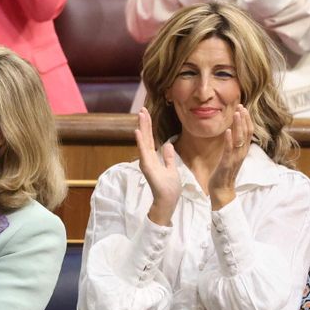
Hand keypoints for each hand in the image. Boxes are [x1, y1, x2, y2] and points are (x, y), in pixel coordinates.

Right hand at [134, 107, 180, 225]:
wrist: (168, 201)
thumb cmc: (170, 188)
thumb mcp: (172, 169)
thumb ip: (168, 157)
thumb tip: (168, 145)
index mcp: (154, 158)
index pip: (151, 139)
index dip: (148, 127)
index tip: (146, 114)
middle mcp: (148, 158)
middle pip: (146, 137)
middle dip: (144, 123)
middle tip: (142, 109)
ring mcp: (146, 162)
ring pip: (144, 142)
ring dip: (142, 128)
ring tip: (140, 115)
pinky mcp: (147, 167)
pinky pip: (144, 152)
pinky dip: (140, 142)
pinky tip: (137, 132)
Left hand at [208, 105, 251, 208]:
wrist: (222, 190)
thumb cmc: (225, 172)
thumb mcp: (231, 156)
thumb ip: (234, 145)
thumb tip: (233, 132)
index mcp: (242, 151)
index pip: (248, 133)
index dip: (247, 120)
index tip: (243, 108)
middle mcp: (241, 154)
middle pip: (246, 134)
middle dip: (244, 119)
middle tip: (240, 106)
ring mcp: (235, 159)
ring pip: (239, 140)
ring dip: (238, 126)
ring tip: (236, 114)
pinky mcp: (226, 164)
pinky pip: (229, 151)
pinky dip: (229, 140)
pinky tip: (228, 131)